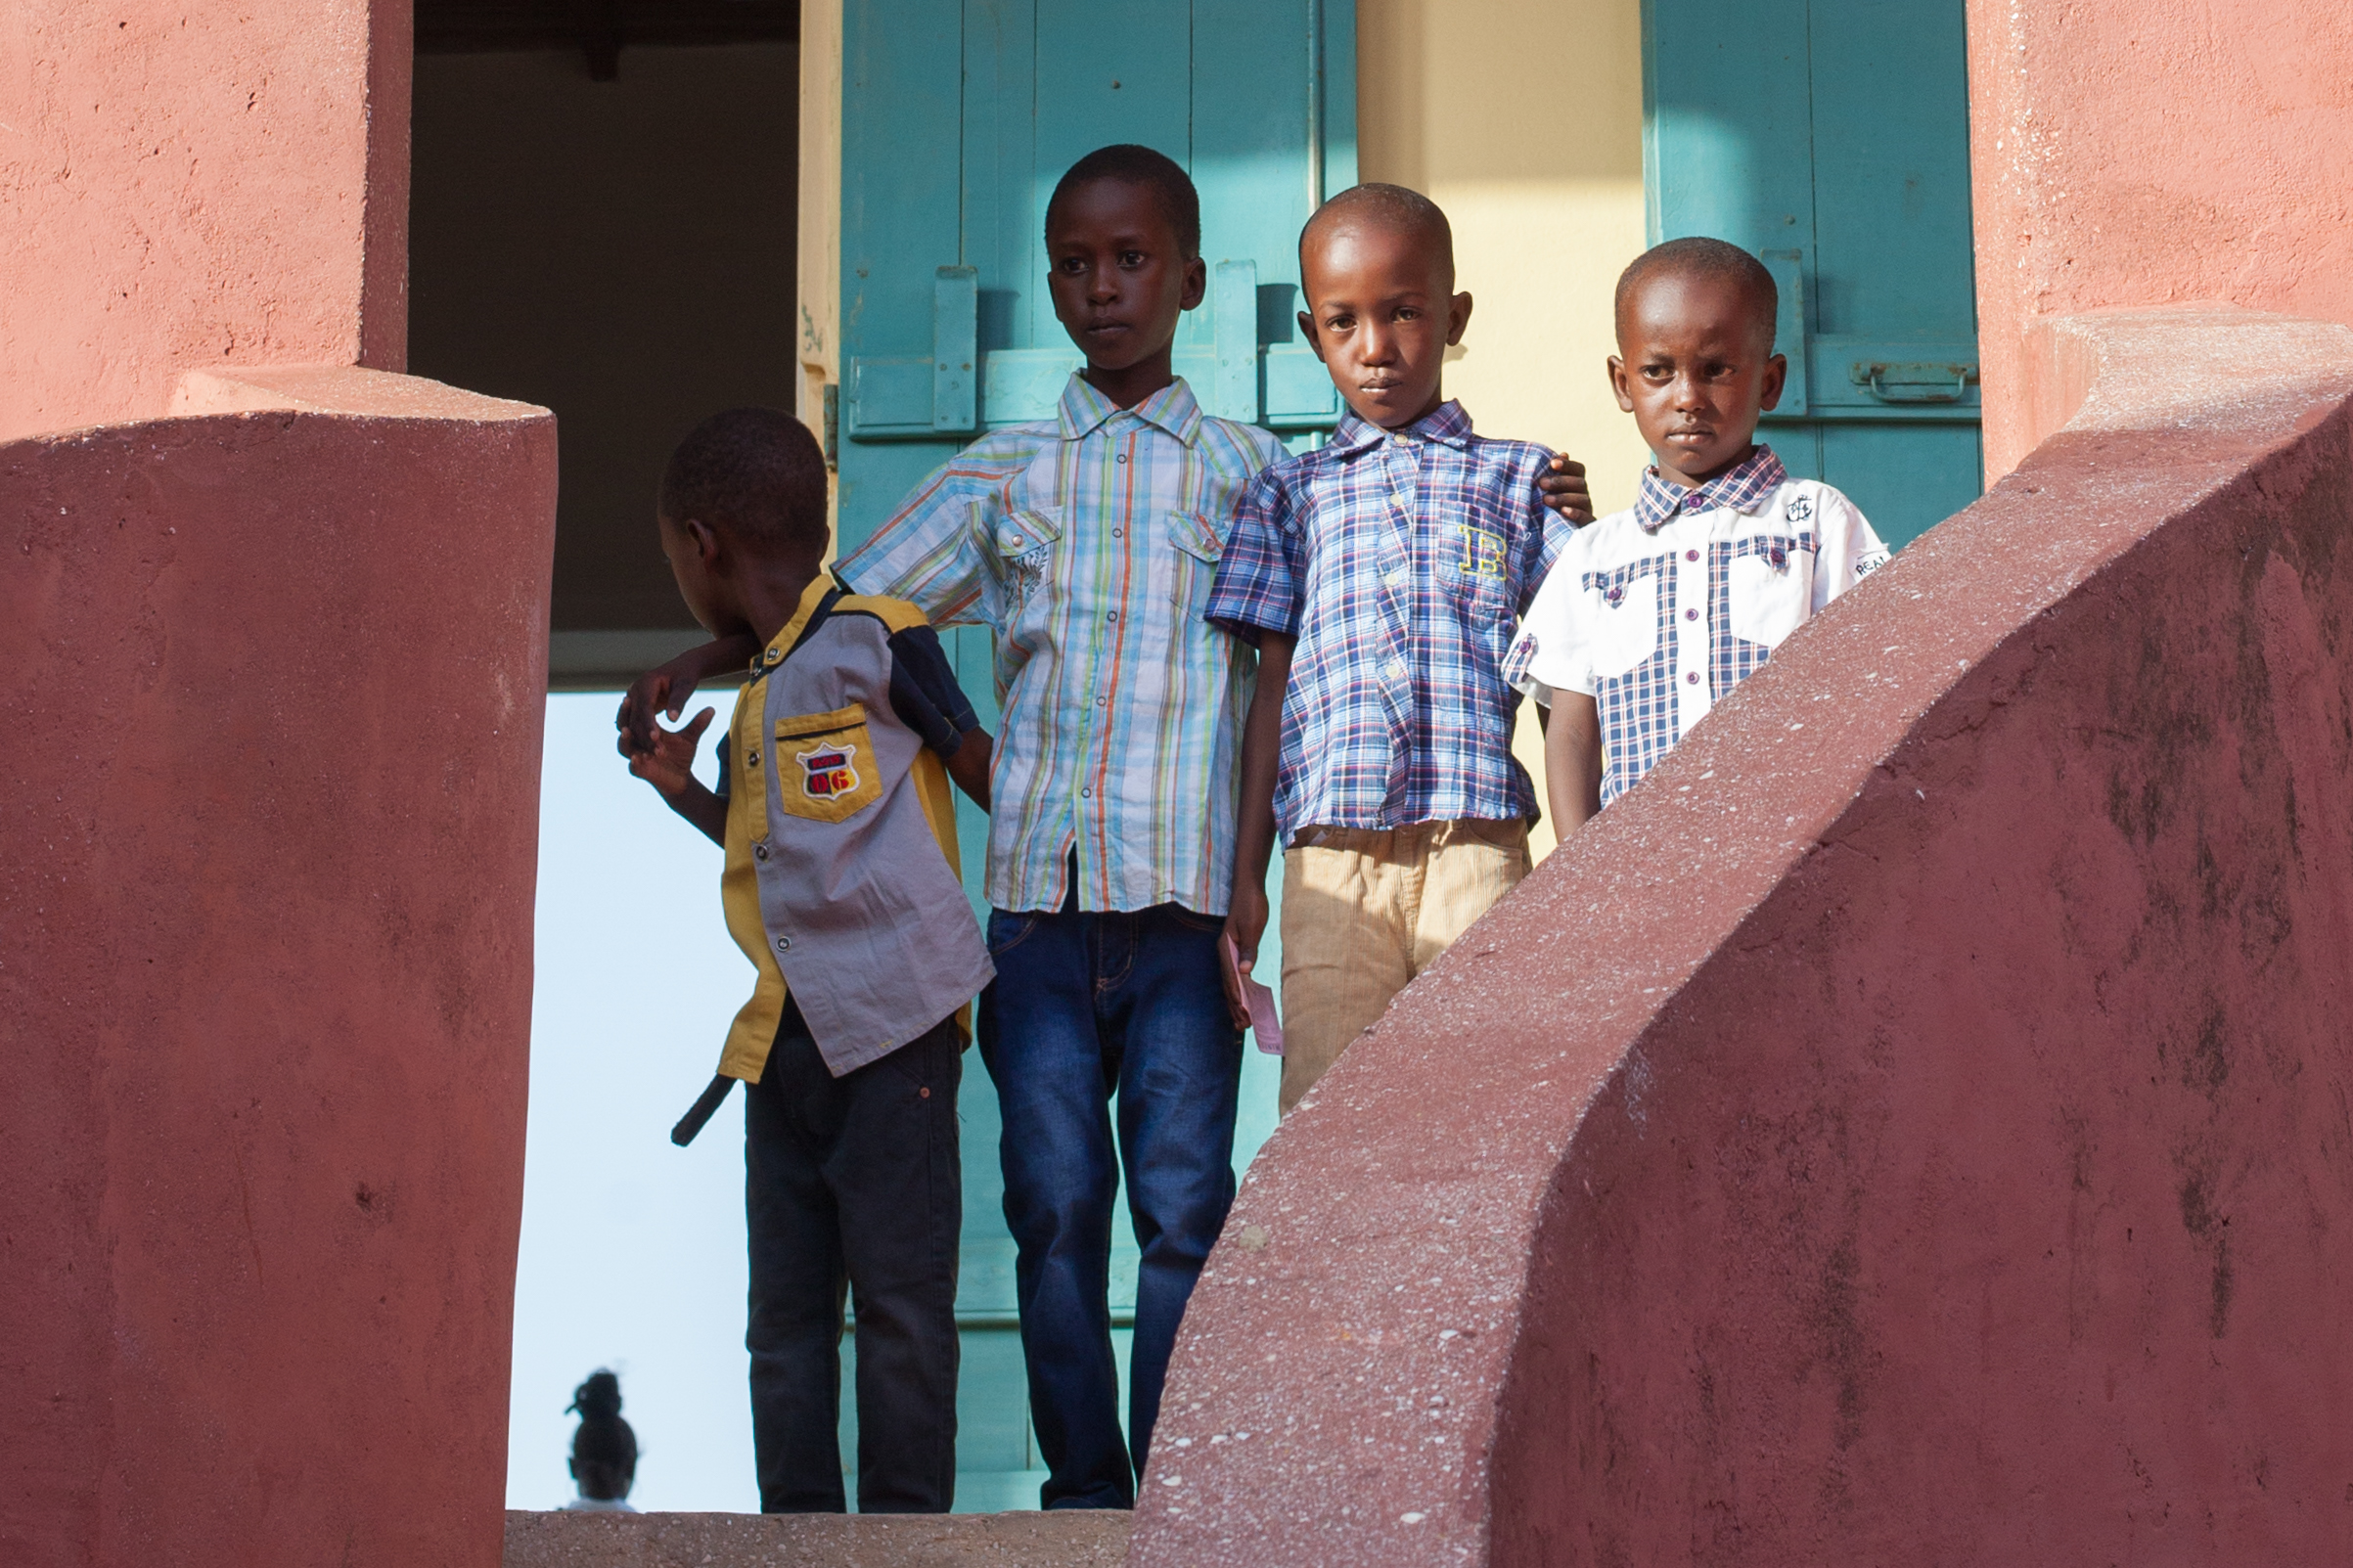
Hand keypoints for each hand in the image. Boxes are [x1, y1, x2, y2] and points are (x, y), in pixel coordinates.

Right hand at [616, 657, 699, 755]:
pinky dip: (638, 737)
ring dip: (639, 740)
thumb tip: (673, 719)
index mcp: (646, 683)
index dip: (649, 724)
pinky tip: (648, 751)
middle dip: (644, 736)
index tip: (656, 739)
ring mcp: (632, 698)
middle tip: (658, 752)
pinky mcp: (634, 706)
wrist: (681, 668)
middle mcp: (634, 690)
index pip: (644, 707)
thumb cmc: (686, 676)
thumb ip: (679, 702)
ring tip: (651, 756)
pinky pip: (632, 725)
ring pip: (630, 724)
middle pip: (635, 717)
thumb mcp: (686, 686)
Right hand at [622, 706, 715, 802]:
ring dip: (625, 739)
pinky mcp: (640, 771)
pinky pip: (633, 766)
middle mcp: (636, 742)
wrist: (681, 777)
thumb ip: (698, 724)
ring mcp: (636, 756)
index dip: (632, 706)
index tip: (629, 696)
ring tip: (627, 731)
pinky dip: (634, 761)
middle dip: (626, 717)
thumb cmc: (682, 753)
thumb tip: (712, 709)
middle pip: (625, 728)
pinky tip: (636, 757)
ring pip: (623, 746)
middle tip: (627, 705)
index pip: (635, 714)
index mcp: (645, 729)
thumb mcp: (690, 737)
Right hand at [1221, 885, 1269, 1030]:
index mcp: (1226, 948)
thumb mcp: (1253, 927)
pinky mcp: (1235, 952)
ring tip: (1242, 1021)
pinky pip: (1236, 976)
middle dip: (1235, 1006)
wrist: (1249, 889)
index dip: (1236, 996)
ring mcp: (1229, 953)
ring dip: (1236, 1003)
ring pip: (1230, 983)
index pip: (1230, 978)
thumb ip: (1248, 949)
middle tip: (1244, 1026)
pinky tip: (1245, 1001)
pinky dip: (1240, 990)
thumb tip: (1245, 971)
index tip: (1243, 1012)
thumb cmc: (1251, 906)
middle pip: (1228, 985)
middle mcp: (1224, 953)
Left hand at [1537, 453, 1593, 524]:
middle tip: (1541, 483)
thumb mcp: (1549, 490)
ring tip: (1545, 499)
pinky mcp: (1586, 524)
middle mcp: (1584, 494)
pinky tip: (1563, 511)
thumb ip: (1553, 474)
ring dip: (1563, 497)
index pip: (1578, 469)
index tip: (1552, 463)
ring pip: (1582, 499)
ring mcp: (1586, 509)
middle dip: (1560, 482)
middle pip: (1579, 483)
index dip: (1567, 465)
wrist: (1557, 536)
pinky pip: (1585, 517)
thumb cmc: (1550, 508)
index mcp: (1577, 483)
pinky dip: (1575, 513)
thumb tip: (1564, 453)